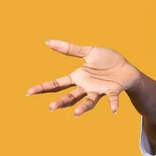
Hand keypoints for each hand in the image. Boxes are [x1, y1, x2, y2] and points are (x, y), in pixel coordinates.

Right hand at [25, 40, 140, 116]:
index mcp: (78, 77)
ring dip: (83, 108)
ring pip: (89, 101)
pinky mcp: (113, 90)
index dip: (43, 88)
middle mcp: (86, 87)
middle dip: (61, 102)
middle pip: (70, 96)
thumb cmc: (108, 61)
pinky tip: (114, 111)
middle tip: (51, 107)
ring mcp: (99, 90)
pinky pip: (112, 98)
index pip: (57, 84)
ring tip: (76, 114)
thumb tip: (47, 41)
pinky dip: (113, 104)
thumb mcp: (88, 52)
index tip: (29, 92)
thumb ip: (69, 49)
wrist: (127, 68)